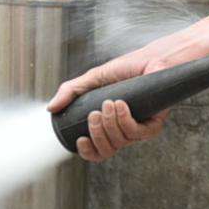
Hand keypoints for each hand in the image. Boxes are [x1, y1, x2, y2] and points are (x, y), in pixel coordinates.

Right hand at [47, 23, 208, 161]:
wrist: (158, 56)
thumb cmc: (132, 66)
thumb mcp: (97, 77)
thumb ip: (73, 91)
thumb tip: (50, 108)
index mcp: (111, 124)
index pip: (97, 150)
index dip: (88, 152)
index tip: (80, 141)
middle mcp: (125, 130)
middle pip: (106, 150)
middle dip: (97, 134)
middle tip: (94, 114)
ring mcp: (140, 128)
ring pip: (120, 143)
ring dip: (109, 126)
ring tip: (109, 104)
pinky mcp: (155, 123)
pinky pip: (137, 134)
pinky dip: (125, 121)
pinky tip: (122, 106)